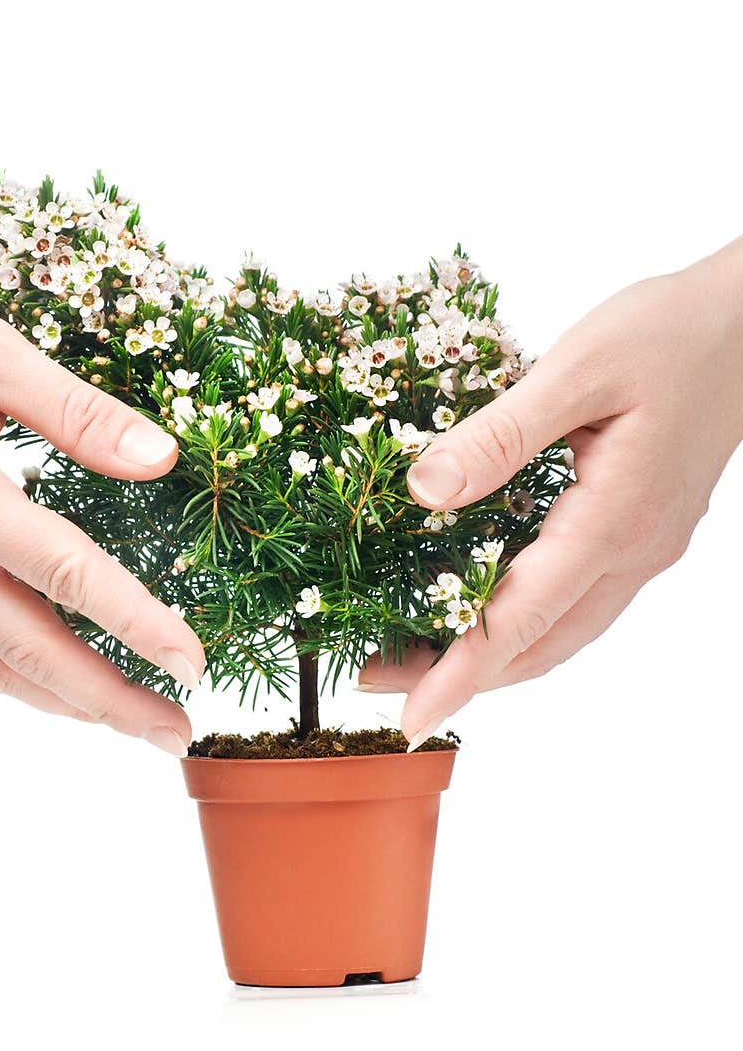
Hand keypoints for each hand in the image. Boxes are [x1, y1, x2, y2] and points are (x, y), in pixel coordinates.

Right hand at [0, 277, 204, 753]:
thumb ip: (78, 412)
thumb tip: (160, 458)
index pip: (67, 575)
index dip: (136, 624)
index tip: (190, 659)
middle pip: (35, 651)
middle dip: (112, 701)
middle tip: (177, 732)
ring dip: (67, 704)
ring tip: (131, 725)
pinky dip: (18, 679)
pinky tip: (57, 688)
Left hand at [358, 239, 742, 747]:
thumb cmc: (671, 332)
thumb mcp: (579, 367)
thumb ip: (500, 434)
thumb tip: (424, 490)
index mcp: (614, 519)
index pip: (522, 618)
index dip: (460, 671)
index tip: (411, 718)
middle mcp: (633, 550)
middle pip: (539, 644)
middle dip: (460, 673)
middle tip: (379, 678)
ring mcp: (643, 547)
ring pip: (562, 630)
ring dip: (492, 653)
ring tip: (417, 650)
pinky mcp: (643, 531)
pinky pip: (578, 599)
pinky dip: (525, 620)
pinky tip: (483, 602)